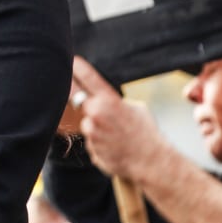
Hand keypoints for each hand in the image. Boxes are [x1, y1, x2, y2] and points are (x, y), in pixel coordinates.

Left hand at [71, 56, 166, 182]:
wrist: (151, 163)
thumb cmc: (147, 133)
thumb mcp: (136, 108)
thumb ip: (116, 101)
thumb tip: (103, 98)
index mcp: (109, 101)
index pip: (88, 77)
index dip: (76, 66)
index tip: (70, 60)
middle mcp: (96, 114)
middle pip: (74, 98)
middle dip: (72, 91)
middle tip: (70, 87)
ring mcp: (91, 133)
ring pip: (87, 124)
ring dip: (95, 127)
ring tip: (115, 134)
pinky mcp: (90, 149)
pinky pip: (92, 141)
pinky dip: (100, 143)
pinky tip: (115, 147)